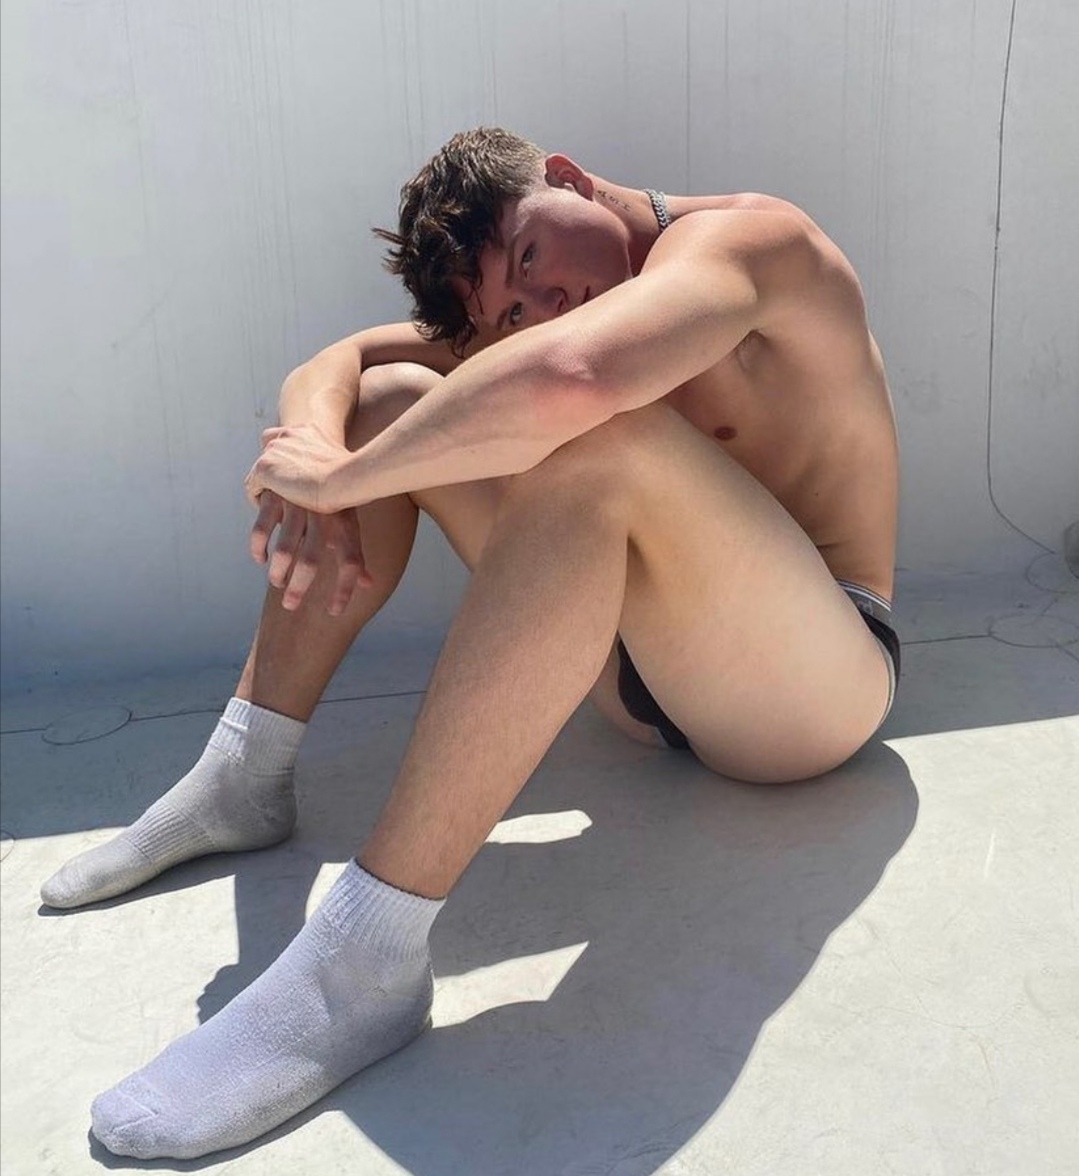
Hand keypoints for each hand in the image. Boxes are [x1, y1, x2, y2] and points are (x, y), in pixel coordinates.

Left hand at [244, 423, 350, 513]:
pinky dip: (258, 499)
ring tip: (273, 506)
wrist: (344, 478)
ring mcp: (274, 451)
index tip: (289, 472)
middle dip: (274, 471)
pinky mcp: (264, 468)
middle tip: (281, 490)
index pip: (284, 436)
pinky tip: (269, 513)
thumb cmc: (351, 477)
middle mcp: (287, 435)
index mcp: (307, 431)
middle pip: (269, 450)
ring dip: (267, 486)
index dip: (284, 455)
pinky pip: (252, 486)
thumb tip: (336, 483)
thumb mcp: (344, 464)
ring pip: (261, 470)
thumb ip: (333, 466)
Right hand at [249, 491, 371, 614]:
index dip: (344, 589)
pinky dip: (259, 548)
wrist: (314, 444)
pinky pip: (262, 530)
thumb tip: (369, 585)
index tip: (334, 612)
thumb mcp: (349, 519)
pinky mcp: (274, 496)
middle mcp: (322, 514)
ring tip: (277, 582)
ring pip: (284, 549)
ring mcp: (297, 504)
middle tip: (290, 606)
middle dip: (299, 589)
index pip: (350, 561)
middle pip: (310, 560)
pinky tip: (260, 558)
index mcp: (345, 521)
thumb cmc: (335, 495)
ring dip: (277, 572)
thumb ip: (357, 555)